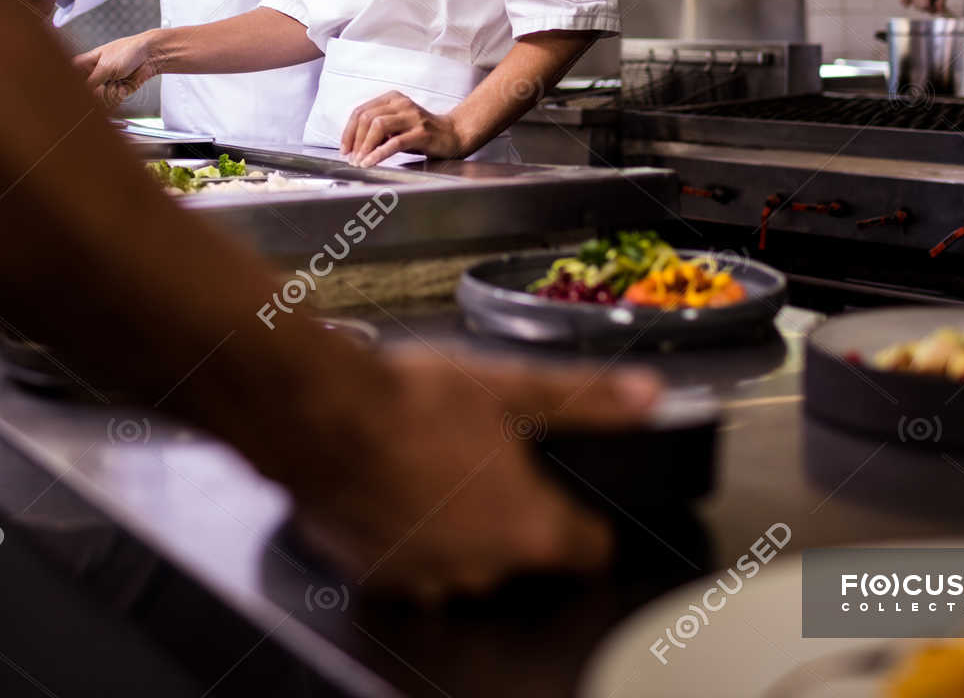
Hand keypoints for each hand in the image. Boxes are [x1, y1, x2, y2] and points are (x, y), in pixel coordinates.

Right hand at [75, 31, 159, 108]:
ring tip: (118, 82)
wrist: (151, 56)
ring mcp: (108, 82)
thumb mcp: (105, 67)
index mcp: (89, 62)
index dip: (74, 82)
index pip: (73, 73)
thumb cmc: (128, 51)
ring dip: (110, 92)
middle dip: (98, 90)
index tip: (79, 88)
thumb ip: (91, 82)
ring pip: (101, 98)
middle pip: (88, 91)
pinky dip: (120, 94)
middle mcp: (98, 73)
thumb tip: (83, 93)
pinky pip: (114, 100)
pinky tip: (124, 86)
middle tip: (104, 84)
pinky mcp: (119, 90)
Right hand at [288, 348, 663, 602]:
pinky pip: (409, 560)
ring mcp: (424, 577)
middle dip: (513, 512)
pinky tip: (396, 482)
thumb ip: (585, 399)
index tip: (579, 501)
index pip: (590, 551)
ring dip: (459, 525)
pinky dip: (409, 531)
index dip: (591, 524)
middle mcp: (480, 568)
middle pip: (522, 554)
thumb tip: (646, 398)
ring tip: (438, 464)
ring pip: (463, 560)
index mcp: (527, 528)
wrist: (317, 414)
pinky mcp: (373, 573)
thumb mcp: (511, 386)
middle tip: (490, 457)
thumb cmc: (410, 402)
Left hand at [342, 91, 466, 165]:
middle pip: (367, 117)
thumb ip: (378, 129)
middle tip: (351, 158)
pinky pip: (394, 142)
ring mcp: (412, 117)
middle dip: (354, 140)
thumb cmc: (422, 133)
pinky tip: (371, 162)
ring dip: (364, 146)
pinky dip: (379, 153)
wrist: (454, 134)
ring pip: (378, 126)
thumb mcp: (397, 125)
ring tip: (360, 161)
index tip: (344, 149)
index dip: (348, 131)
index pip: (361, 111)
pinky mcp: (421, 132)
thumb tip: (353, 145)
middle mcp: (401, 104)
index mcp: (393, 99)